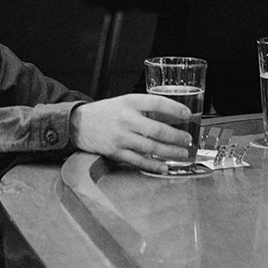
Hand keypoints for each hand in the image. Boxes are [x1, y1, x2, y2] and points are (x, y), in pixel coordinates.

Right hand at [71, 94, 194, 172]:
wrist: (79, 123)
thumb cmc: (105, 112)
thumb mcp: (124, 102)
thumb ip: (144, 108)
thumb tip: (171, 117)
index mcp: (129, 102)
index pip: (156, 103)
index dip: (174, 108)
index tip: (187, 114)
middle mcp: (126, 119)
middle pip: (157, 129)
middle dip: (176, 136)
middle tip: (188, 139)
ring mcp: (121, 137)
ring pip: (151, 147)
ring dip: (170, 152)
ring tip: (183, 153)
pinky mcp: (116, 152)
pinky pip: (139, 160)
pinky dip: (154, 164)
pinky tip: (165, 166)